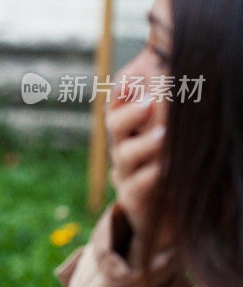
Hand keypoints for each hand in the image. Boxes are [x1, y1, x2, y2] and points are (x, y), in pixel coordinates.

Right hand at [106, 86, 164, 238]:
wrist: (169, 220)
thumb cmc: (173, 170)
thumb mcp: (170, 138)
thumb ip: (168, 108)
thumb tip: (165, 67)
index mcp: (129, 131)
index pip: (117, 105)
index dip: (122, 92)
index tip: (133, 78)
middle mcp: (123, 150)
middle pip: (114, 126)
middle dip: (129, 112)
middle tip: (149, 102)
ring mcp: (126, 175)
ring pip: (125, 155)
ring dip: (144, 144)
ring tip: (165, 136)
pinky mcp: (133, 201)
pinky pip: (135, 187)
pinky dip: (149, 176)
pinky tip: (165, 168)